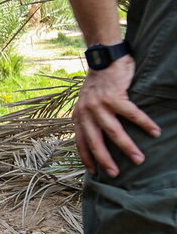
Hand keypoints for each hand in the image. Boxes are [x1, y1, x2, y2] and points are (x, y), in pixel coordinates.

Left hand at [72, 56, 159, 176]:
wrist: (103, 59)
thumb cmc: (98, 83)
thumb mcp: (87, 103)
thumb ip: (89, 118)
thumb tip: (96, 137)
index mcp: (79, 116)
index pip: (80, 142)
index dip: (86, 157)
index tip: (94, 172)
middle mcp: (86, 113)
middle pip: (95, 142)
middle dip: (105, 160)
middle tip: (115, 174)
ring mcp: (99, 105)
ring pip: (114, 132)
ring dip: (127, 147)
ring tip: (139, 159)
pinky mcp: (115, 96)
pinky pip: (131, 114)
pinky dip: (144, 124)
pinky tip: (154, 132)